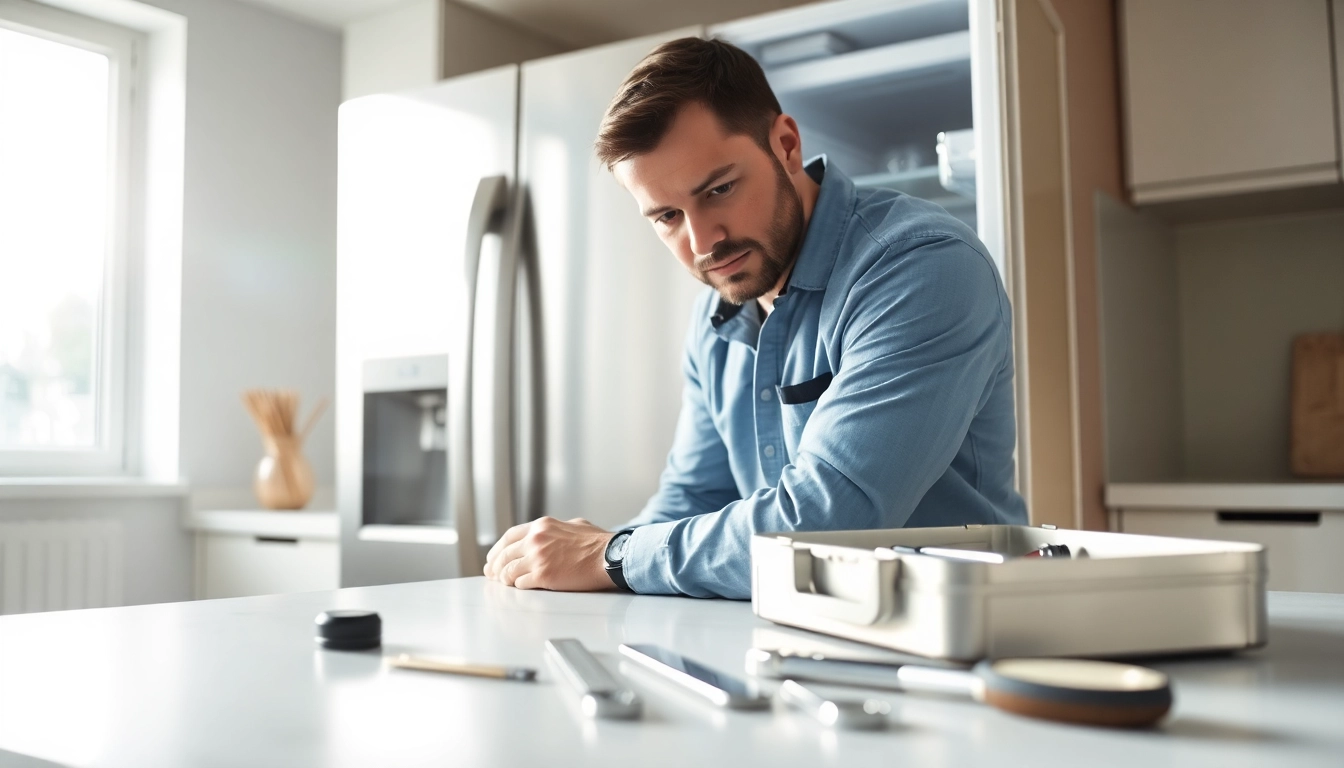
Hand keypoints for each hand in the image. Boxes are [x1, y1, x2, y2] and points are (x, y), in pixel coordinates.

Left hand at [482, 516, 615, 591]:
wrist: (609, 556)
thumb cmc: (599, 543)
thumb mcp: (575, 525)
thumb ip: (558, 530)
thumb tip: (554, 536)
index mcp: (542, 526)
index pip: (510, 536)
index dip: (498, 548)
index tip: (494, 556)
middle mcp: (536, 539)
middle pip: (505, 554)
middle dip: (495, 565)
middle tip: (491, 573)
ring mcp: (537, 557)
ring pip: (508, 570)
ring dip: (505, 578)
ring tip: (506, 583)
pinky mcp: (543, 575)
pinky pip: (521, 583)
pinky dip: (519, 586)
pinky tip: (521, 587)